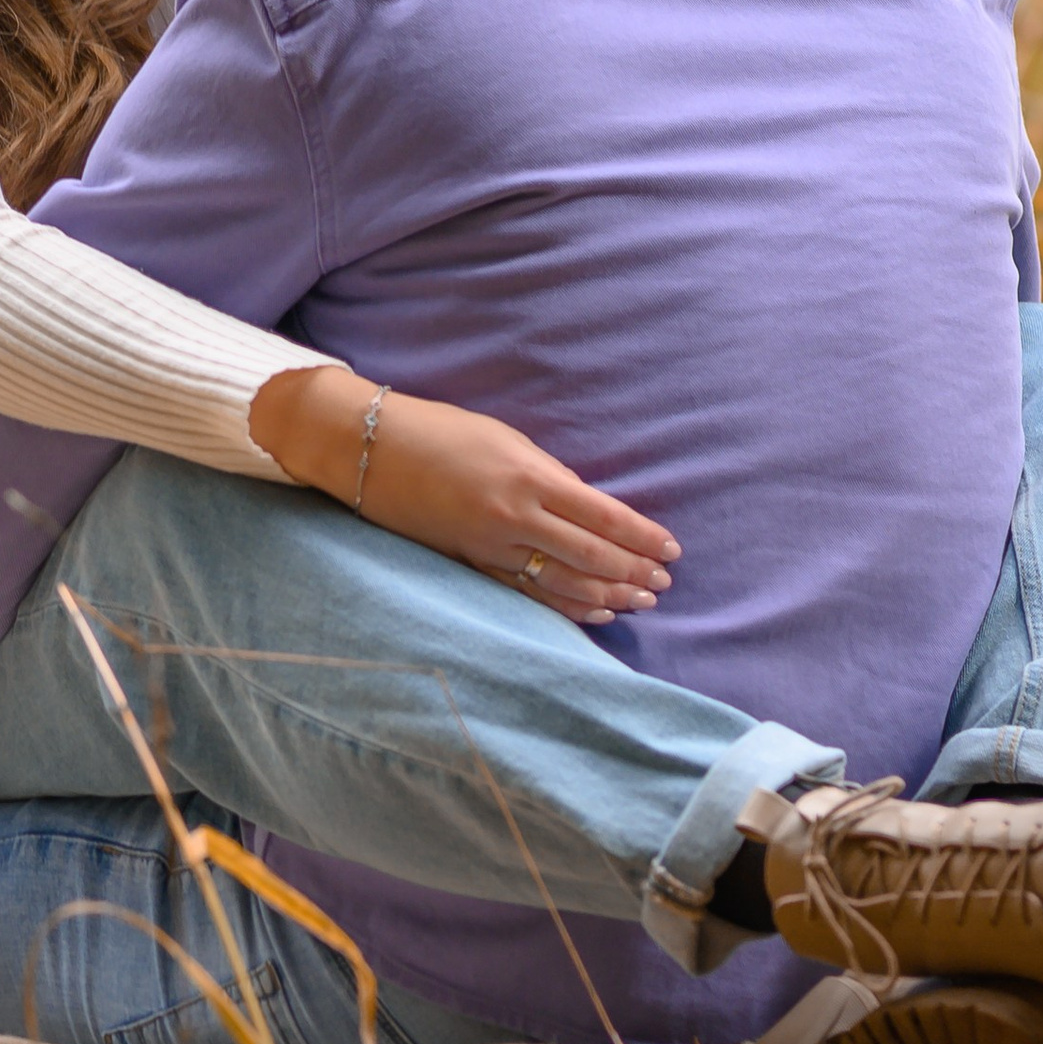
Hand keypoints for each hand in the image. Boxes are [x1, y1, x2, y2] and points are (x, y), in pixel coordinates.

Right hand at [251, 364, 677, 625]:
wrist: (371, 449)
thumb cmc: (442, 431)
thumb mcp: (507, 440)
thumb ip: (550, 476)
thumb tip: (591, 506)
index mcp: (528, 477)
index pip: (603, 515)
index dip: (642, 537)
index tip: (672, 549)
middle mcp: (514, 516)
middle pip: (590, 555)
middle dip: (633, 572)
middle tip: (664, 584)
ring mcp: (490, 545)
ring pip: (562, 582)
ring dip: (606, 595)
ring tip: (640, 602)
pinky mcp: (470, 563)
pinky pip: (527, 593)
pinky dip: (564, 605)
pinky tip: (593, 612)